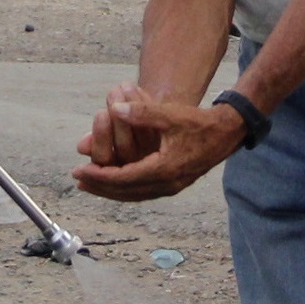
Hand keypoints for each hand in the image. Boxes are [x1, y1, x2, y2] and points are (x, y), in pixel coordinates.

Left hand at [73, 88, 246, 200]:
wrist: (226, 133)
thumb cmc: (199, 122)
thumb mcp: (170, 114)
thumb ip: (142, 112)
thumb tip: (114, 109)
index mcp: (164, 169)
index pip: (123, 178)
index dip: (99, 175)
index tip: (79, 170)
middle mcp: (167, 184)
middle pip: (125, 191)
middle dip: (100, 186)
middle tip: (77, 180)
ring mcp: (171, 187)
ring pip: (133, 195)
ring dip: (110, 190)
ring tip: (90, 184)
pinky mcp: (173, 185)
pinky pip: (142, 192)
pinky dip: (125, 189)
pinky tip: (114, 184)